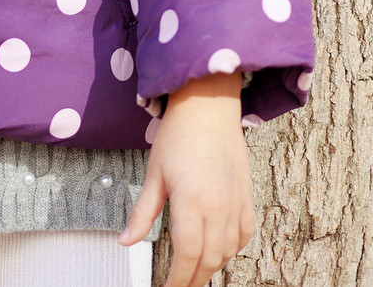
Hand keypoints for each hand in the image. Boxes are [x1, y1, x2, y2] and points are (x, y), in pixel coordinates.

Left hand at [119, 72, 252, 286]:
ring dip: (211, 267)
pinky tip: (219, 250)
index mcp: (192, 202)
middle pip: (208, 260)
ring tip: (193, 271)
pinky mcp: (246, 195)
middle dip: (192, 279)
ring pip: (227, 252)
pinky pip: (244, 234)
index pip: (187, 256)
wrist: (208, 104)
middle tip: (177, 284)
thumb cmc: (179, 134)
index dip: (177, 279)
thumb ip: (143, 212)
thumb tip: (125, 242)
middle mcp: (218, 207)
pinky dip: (231, 249)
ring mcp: (236, 203)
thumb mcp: (154, 173)